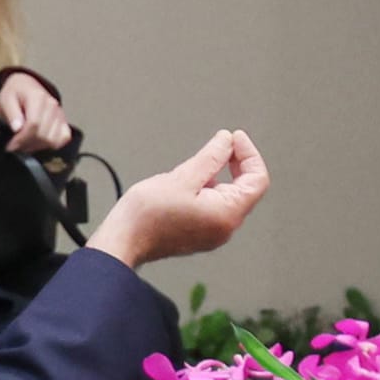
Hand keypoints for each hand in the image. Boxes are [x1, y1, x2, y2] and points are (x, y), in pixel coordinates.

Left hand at [0, 69, 71, 154]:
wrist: (26, 86)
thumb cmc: (15, 93)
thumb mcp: (6, 99)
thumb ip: (11, 113)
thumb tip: (17, 128)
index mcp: (38, 97)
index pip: (33, 124)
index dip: (21, 138)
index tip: (10, 145)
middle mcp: (52, 105)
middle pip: (43, 135)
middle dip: (26, 144)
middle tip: (14, 146)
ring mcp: (60, 113)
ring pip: (52, 140)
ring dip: (36, 146)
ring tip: (24, 144)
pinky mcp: (64, 121)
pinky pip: (63, 138)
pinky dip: (51, 144)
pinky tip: (38, 142)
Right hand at [89, 130, 269, 269]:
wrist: (122, 241)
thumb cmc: (147, 215)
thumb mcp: (183, 176)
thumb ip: (211, 157)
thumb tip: (227, 141)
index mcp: (227, 214)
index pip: (257, 180)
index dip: (249, 154)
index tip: (235, 138)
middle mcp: (225, 227)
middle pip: (245, 188)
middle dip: (235, 162)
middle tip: (221, 144)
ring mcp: (212, 233)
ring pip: (228, 196)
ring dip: (219, 174)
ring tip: (196, 165)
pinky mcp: (199, 234)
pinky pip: (214, 206)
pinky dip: (208, 188)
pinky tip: (188, 181)